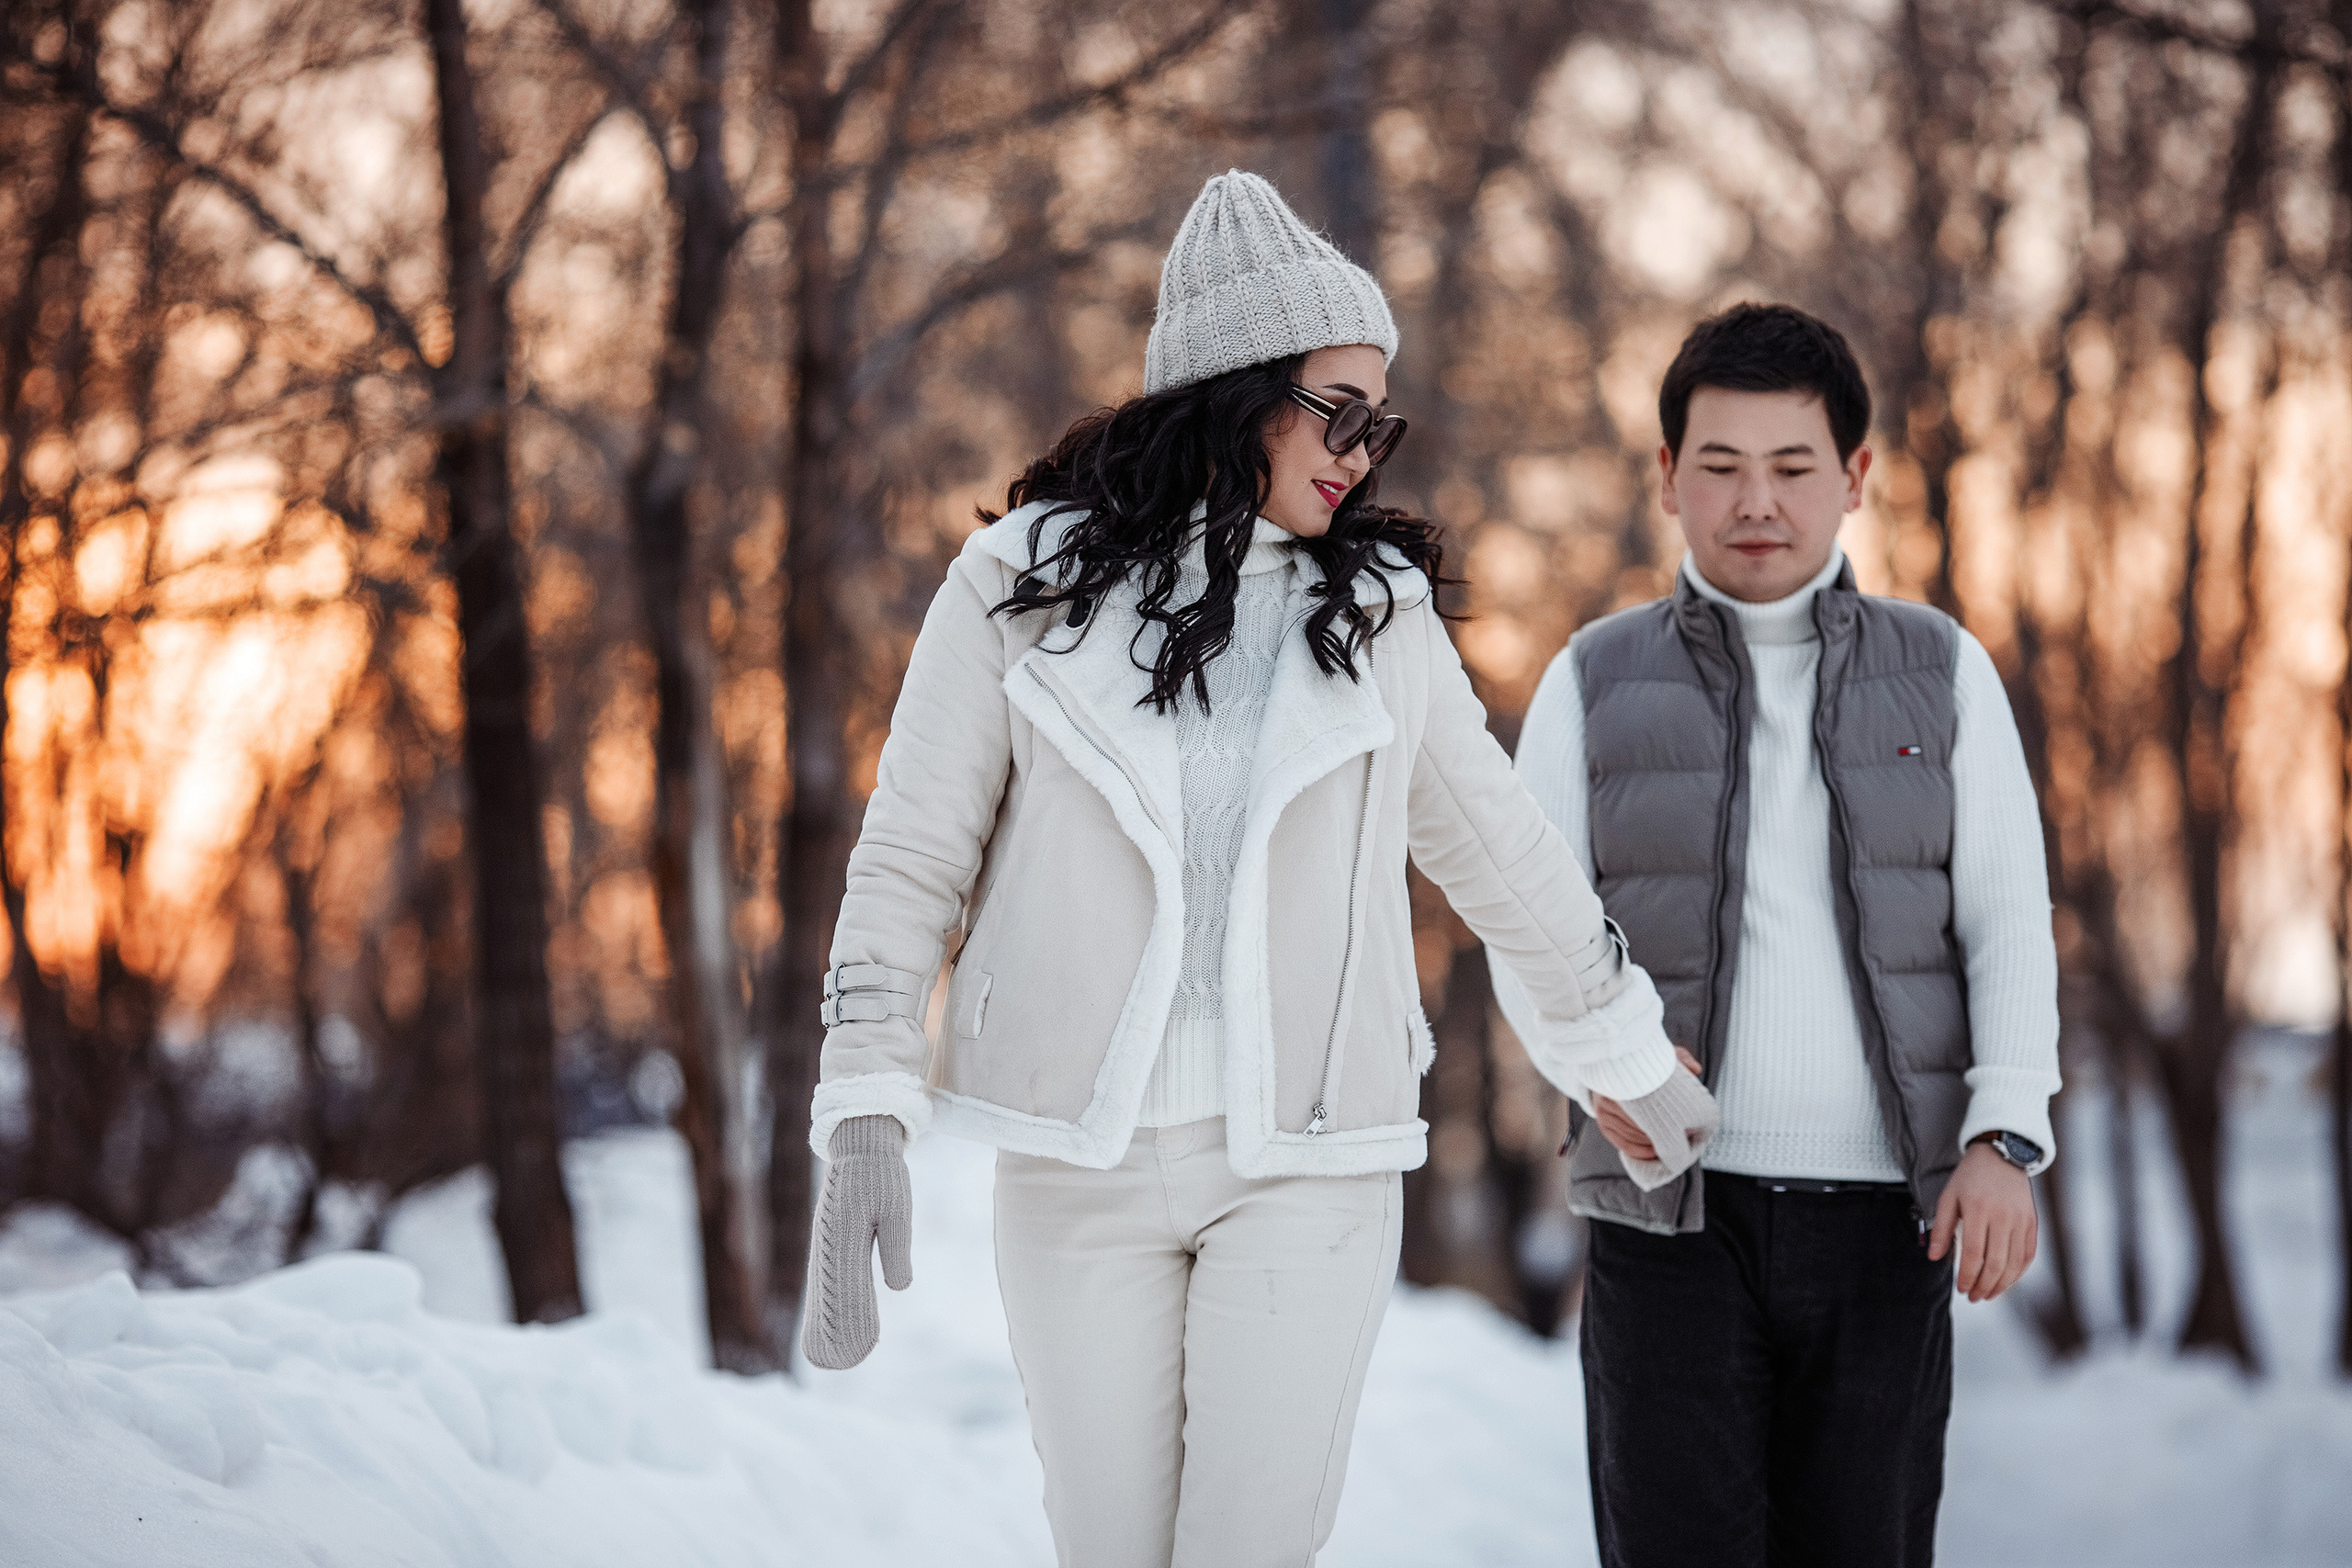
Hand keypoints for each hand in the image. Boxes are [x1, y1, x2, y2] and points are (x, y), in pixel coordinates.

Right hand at [802, 1115, 913, 1369]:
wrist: (862, 1144)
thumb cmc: (883, 1176)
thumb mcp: (896, 1207)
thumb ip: (895, 1246)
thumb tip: (899, 1286)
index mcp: (844, 1236)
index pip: (847, 1289)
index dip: (852, 1321)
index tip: (861, 1348)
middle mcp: (827, 1243)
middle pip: (827, 1297)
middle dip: (833, 1331)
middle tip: (843, 1363)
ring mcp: (825, 1242)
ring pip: (824, 1290)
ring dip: (828, 1321)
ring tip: (833, 1352)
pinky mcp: (829, 1240)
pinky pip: (827, 1278)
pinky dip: (828, 1302)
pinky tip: (832, 1319)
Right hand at [1592, 1047, 1704, 1160]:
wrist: (1617, 1069)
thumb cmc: (1644, 1067)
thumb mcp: (1661, 1057)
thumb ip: (1680, 1058)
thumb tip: (1695, 1069)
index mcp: (1621, 1078)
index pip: (1644, 1105)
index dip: (1666, 1116)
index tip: (1686, 1122)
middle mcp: (1607, 1096)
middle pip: (1638, 1123)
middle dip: (1662, 1132)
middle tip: (1684, 1136)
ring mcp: (1602, 1113)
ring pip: (1632, 1136)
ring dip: (1654, 1143)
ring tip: (1673, 1144)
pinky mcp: (1603, 1125)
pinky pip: (1624, 1145)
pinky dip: (1641, 1151)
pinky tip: (1655, 1152)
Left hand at [1929, 1140, 2037, 1301]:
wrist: (2001, 1156)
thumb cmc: (1970, 1177)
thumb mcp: (1948, 1197)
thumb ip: (1941, 1228)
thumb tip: (1934, 1258)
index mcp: (1978, 1209)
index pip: (1974, 1253)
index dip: (1968, 1275)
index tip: (1961, 1288)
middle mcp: (2003, 1216)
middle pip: (1996, 1263)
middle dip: (1984, 1286)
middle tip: (1973, 1297)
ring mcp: (2021, 1220)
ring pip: (2014, 1263)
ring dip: (2001, 1284)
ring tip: (1988, 1294)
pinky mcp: (2032, 1223)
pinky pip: (2028, 1254)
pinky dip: (2018, 1272)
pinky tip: (2006, 1281)